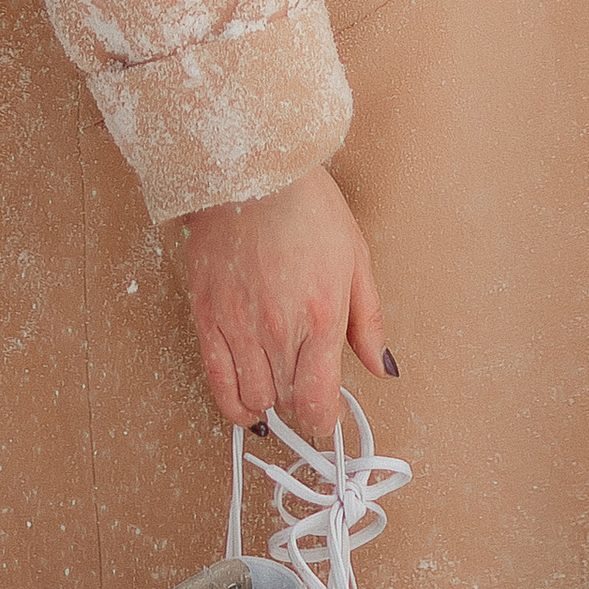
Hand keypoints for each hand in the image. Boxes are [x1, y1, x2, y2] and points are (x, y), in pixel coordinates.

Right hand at [183, 166, 388, 434]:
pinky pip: (214, 380)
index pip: (318, 402)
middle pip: (286, 403)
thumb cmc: (307, 206)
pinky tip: (244, 398)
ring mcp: (237, 325)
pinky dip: (231, 401)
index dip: (325, 420)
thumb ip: (369, 322)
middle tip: (305, 388)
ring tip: (277, 385)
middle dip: (299, 405)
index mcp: (321, 316)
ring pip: (251, 398)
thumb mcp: (356, 258)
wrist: (252, 169)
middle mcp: (277, 329)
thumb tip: (383, 367)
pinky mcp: (205, 315)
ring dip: (267, 402)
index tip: (328, 413)